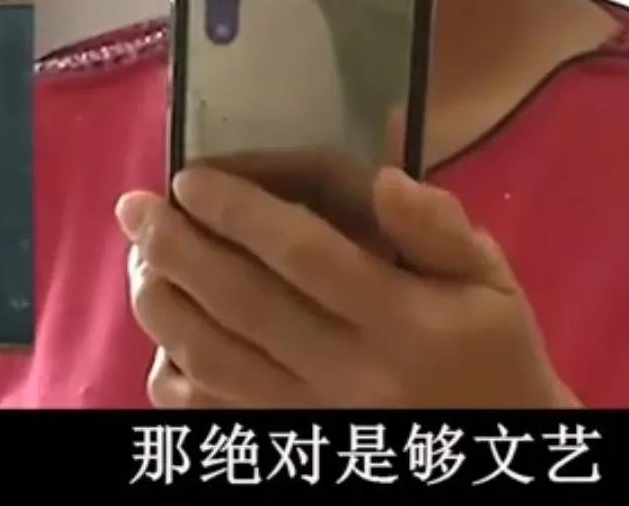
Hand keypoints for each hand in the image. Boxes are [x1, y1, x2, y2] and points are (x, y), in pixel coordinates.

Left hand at [116, 163, 578, 408]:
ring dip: (162, 305)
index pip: (305, 256)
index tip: (192, 178)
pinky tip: (162, 333)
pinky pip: (215, 414)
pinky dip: (175, 373)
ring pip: (214, 361)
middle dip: (177, 248)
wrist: (492, 450)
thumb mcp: (491, 281)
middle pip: (242, 305)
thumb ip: (438, 228)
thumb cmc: (493, 351)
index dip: (240, 213)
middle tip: (134, 206)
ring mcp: (314, 414)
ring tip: (138, 260)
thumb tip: (382, 180)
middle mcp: (351, 373)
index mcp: (404, 321)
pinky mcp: (293, 442)